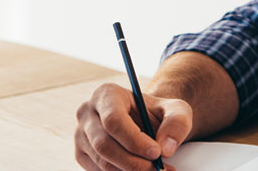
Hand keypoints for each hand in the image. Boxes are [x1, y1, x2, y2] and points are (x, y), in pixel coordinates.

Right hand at [75, 82, 192, 170]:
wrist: (146, 124)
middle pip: (104, 145)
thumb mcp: (176, 110)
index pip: (113, 121)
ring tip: (155, 170)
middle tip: (157, 168)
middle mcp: (87, 113)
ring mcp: (81, 135)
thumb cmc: (158, 114)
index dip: (134, 140)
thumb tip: (165, 147)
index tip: (156, 152)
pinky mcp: (82, 154)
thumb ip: (177, 123)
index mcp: (106, 94)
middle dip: (134, 162)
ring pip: (102, 162)